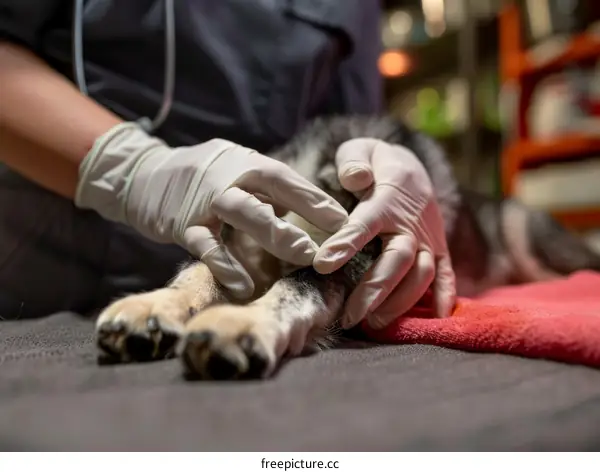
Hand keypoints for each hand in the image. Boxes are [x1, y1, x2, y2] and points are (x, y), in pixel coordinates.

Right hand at [75, 122, 347, 298]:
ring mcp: (203, 200)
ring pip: (242, 212)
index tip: (343, 219)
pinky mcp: (181, 224)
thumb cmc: (199, 176)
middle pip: (268, 190)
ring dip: (275, 234)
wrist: (141, 174)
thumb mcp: (232, 168)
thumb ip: (263, 187)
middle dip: (302, 215)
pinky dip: (225, 265)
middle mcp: (226, 175)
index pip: (285, 177)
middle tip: (331, 239)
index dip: (315, 198)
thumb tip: (304, 207)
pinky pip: (206, 246)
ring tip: (304, 255)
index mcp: (243, 162)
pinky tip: (243, 286)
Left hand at [313, 138, 455, 328]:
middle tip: (350, 316)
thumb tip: (355, 177)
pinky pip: (446, 275)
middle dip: (375, 289)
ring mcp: (428, 238)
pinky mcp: (439, 249)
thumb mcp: (361, 150)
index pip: (364, 224)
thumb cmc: (376, 164)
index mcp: (385, 200)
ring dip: (400, 301)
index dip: (345, 243)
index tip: (322, 264)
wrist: (413, 168)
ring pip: (420, 274)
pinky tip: (436, 321)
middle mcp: (410, 223)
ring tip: (374, 323)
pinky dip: (444, 298)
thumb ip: (354, 161)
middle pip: (396, 259)